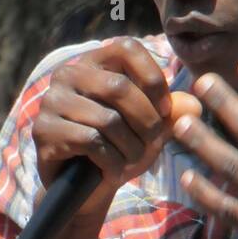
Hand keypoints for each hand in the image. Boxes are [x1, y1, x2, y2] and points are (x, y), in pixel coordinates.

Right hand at [32, 38, 200, 238]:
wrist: (84, 190)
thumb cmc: (119, 151)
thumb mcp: (149, 130)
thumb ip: (172, 114)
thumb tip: (194, 107)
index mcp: (93, 62)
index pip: (127, 48)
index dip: (153, 79)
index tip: (166, 112)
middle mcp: (67, 74)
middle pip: (119, 88)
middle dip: (147, 121)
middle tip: (154, 145)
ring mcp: (51, 102)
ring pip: (107, 119)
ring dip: (130, 149)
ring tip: (132, 163)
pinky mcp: (43, 132)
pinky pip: (90, 142)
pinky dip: (111, 163)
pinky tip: (112, 173)